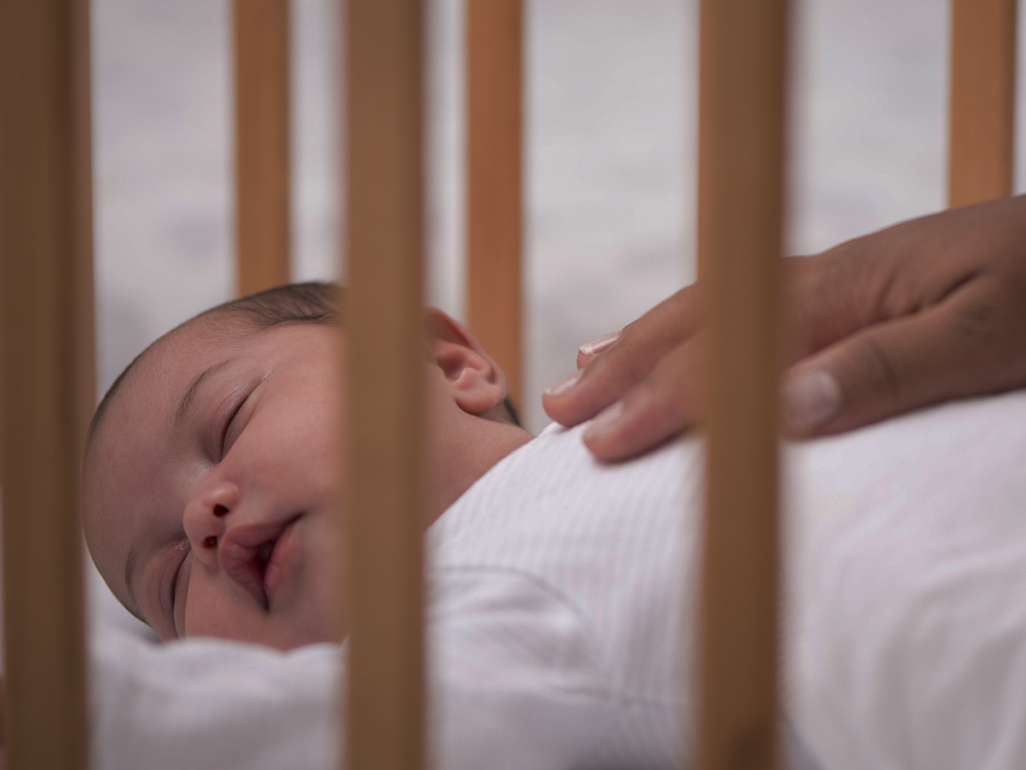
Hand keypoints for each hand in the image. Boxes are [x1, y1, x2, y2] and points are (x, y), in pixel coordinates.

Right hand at [543, 194, 1025, 459]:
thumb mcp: (983, 336)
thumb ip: (886, 370)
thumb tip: (786, 409)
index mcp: (839, 296)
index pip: (723, 357)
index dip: (656, 403)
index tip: (601, 447)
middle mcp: (815, 281)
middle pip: (693, 325)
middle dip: (620, 372)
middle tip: (557, 413)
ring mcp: (823, 280)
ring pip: (705, 310)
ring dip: (637, 347)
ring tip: (582, 376)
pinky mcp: (839, 288)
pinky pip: (738, 306)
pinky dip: (688, 327)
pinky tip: (670, 339)